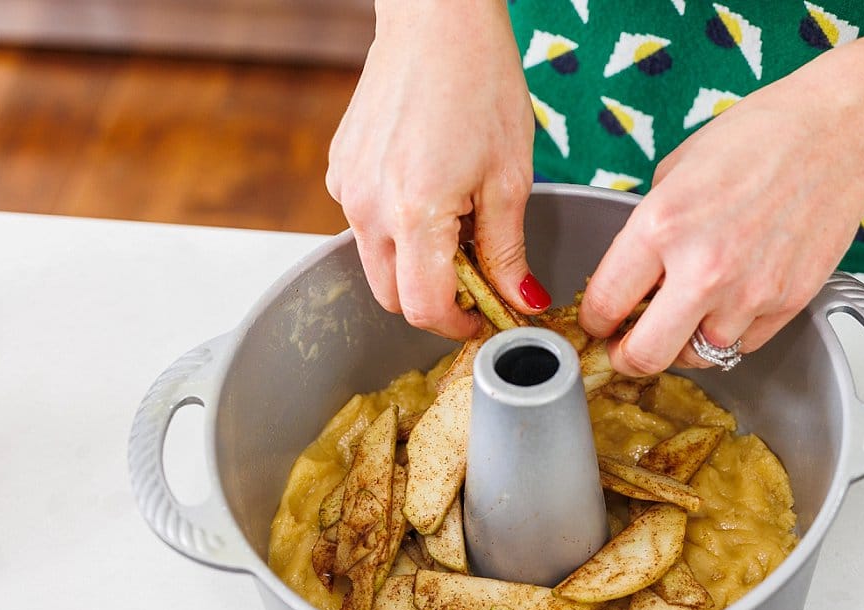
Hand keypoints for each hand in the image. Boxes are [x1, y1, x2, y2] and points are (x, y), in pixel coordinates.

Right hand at [326, 0, 545, 339]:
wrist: (437, 21)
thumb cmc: (479, 84)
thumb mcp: (510, 177)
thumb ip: (508, 250)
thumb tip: (522, 301)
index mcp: (414, 212)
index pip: (422, 307)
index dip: (457, 325)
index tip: (483, 319)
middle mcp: (368, 207)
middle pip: (391, 296)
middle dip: (435, 301)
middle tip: (478, 280)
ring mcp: (347, 187)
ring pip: (376, 262)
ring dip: (415, 265)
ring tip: (459, 227)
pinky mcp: (341, 169)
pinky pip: (365, 224)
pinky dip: (396, 230)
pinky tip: (431, 196)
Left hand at [578, 68, 863, 375]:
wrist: (837, 134)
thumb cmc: (761, 136)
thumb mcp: (675, 170)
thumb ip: (647, 229)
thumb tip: (633, 273)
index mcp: (661, 226)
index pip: (604, 305)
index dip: (594, 322)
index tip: (598, 324)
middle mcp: (703, 269)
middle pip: (645, 356)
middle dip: (627, 357)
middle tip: (627, 348)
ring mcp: (748, 293)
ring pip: (698, 355)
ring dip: (685, 341)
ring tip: (689, 311)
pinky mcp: (787, 304)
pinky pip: (743, 344)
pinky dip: (730, 331)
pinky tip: (732, 298)